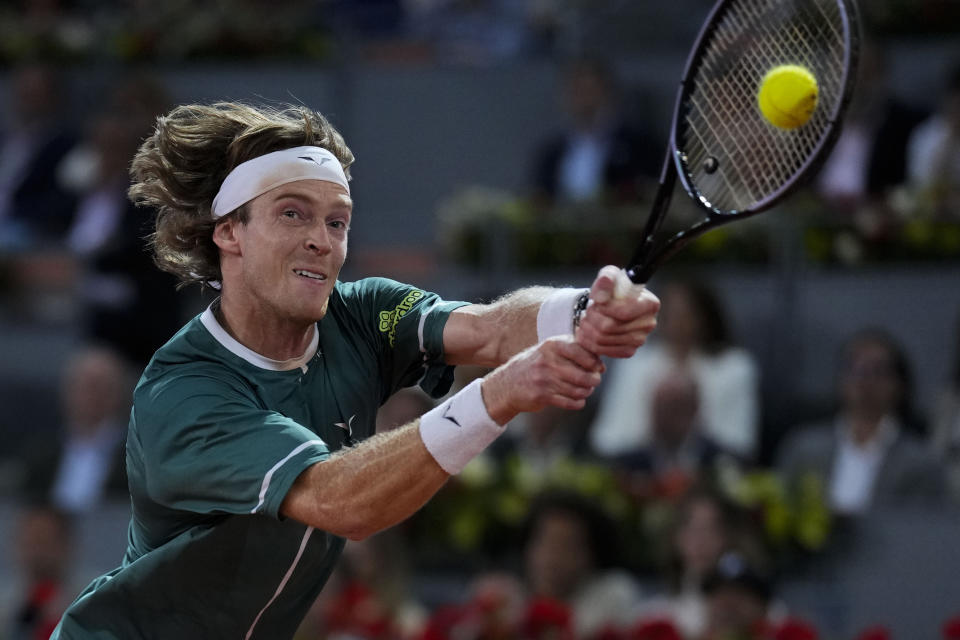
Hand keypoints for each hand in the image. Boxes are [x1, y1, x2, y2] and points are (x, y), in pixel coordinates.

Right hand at [481, 336, 603, 423]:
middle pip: (583, 375)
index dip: (594, 361)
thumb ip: (572, 351)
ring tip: (585, 390)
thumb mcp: (549, 351)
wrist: (507, 384)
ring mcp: (544, 380)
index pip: (581, 352)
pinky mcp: (542, 396)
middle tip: (594, 381)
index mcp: (551, 346)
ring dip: (586, 392)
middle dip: (594, 380)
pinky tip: (577, 400)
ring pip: (578, 390)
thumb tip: (601, 361)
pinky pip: (570, 402)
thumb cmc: (536, 366)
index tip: (599, 367)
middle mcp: (547, 361)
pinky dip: (578, 403)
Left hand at [576, 265, 659, 357]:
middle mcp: (648, 324)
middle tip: (586, 311)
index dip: (604, 308)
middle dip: (591, 317)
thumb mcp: (609, 275)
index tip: (596, 302)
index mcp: (650, 304)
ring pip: (603, 339)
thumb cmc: (613, 289)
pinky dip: (589, 341)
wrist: (610, 305)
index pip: (624, 312)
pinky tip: (586, 331)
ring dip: (587, 328)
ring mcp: (639, 340)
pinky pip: (603, 350)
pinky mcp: (628, 351)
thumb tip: (603, 292)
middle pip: (610, 327)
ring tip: (585, 319)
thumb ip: (606, 278)